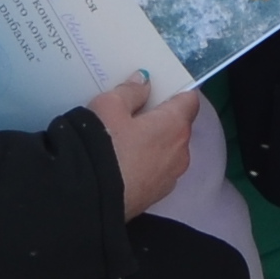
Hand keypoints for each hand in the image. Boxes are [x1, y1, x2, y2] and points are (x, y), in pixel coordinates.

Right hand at [86, 76, 202, 218]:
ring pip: (168, 150)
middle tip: (135, 112)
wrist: (90, 197)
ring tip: (127, 139)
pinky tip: (126, 163)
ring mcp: (172, 177)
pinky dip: (148, 163)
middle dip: (162, 117)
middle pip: (178, 126)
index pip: (189, 99)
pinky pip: (158, 170)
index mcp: (175, 125)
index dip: (176, 91)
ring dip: (155, 142)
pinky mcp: (158, 195)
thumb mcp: (109, 106)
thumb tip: (144, 81)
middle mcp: (182, 151)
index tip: (159, 88)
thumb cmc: (102, 145)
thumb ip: (131, 91)